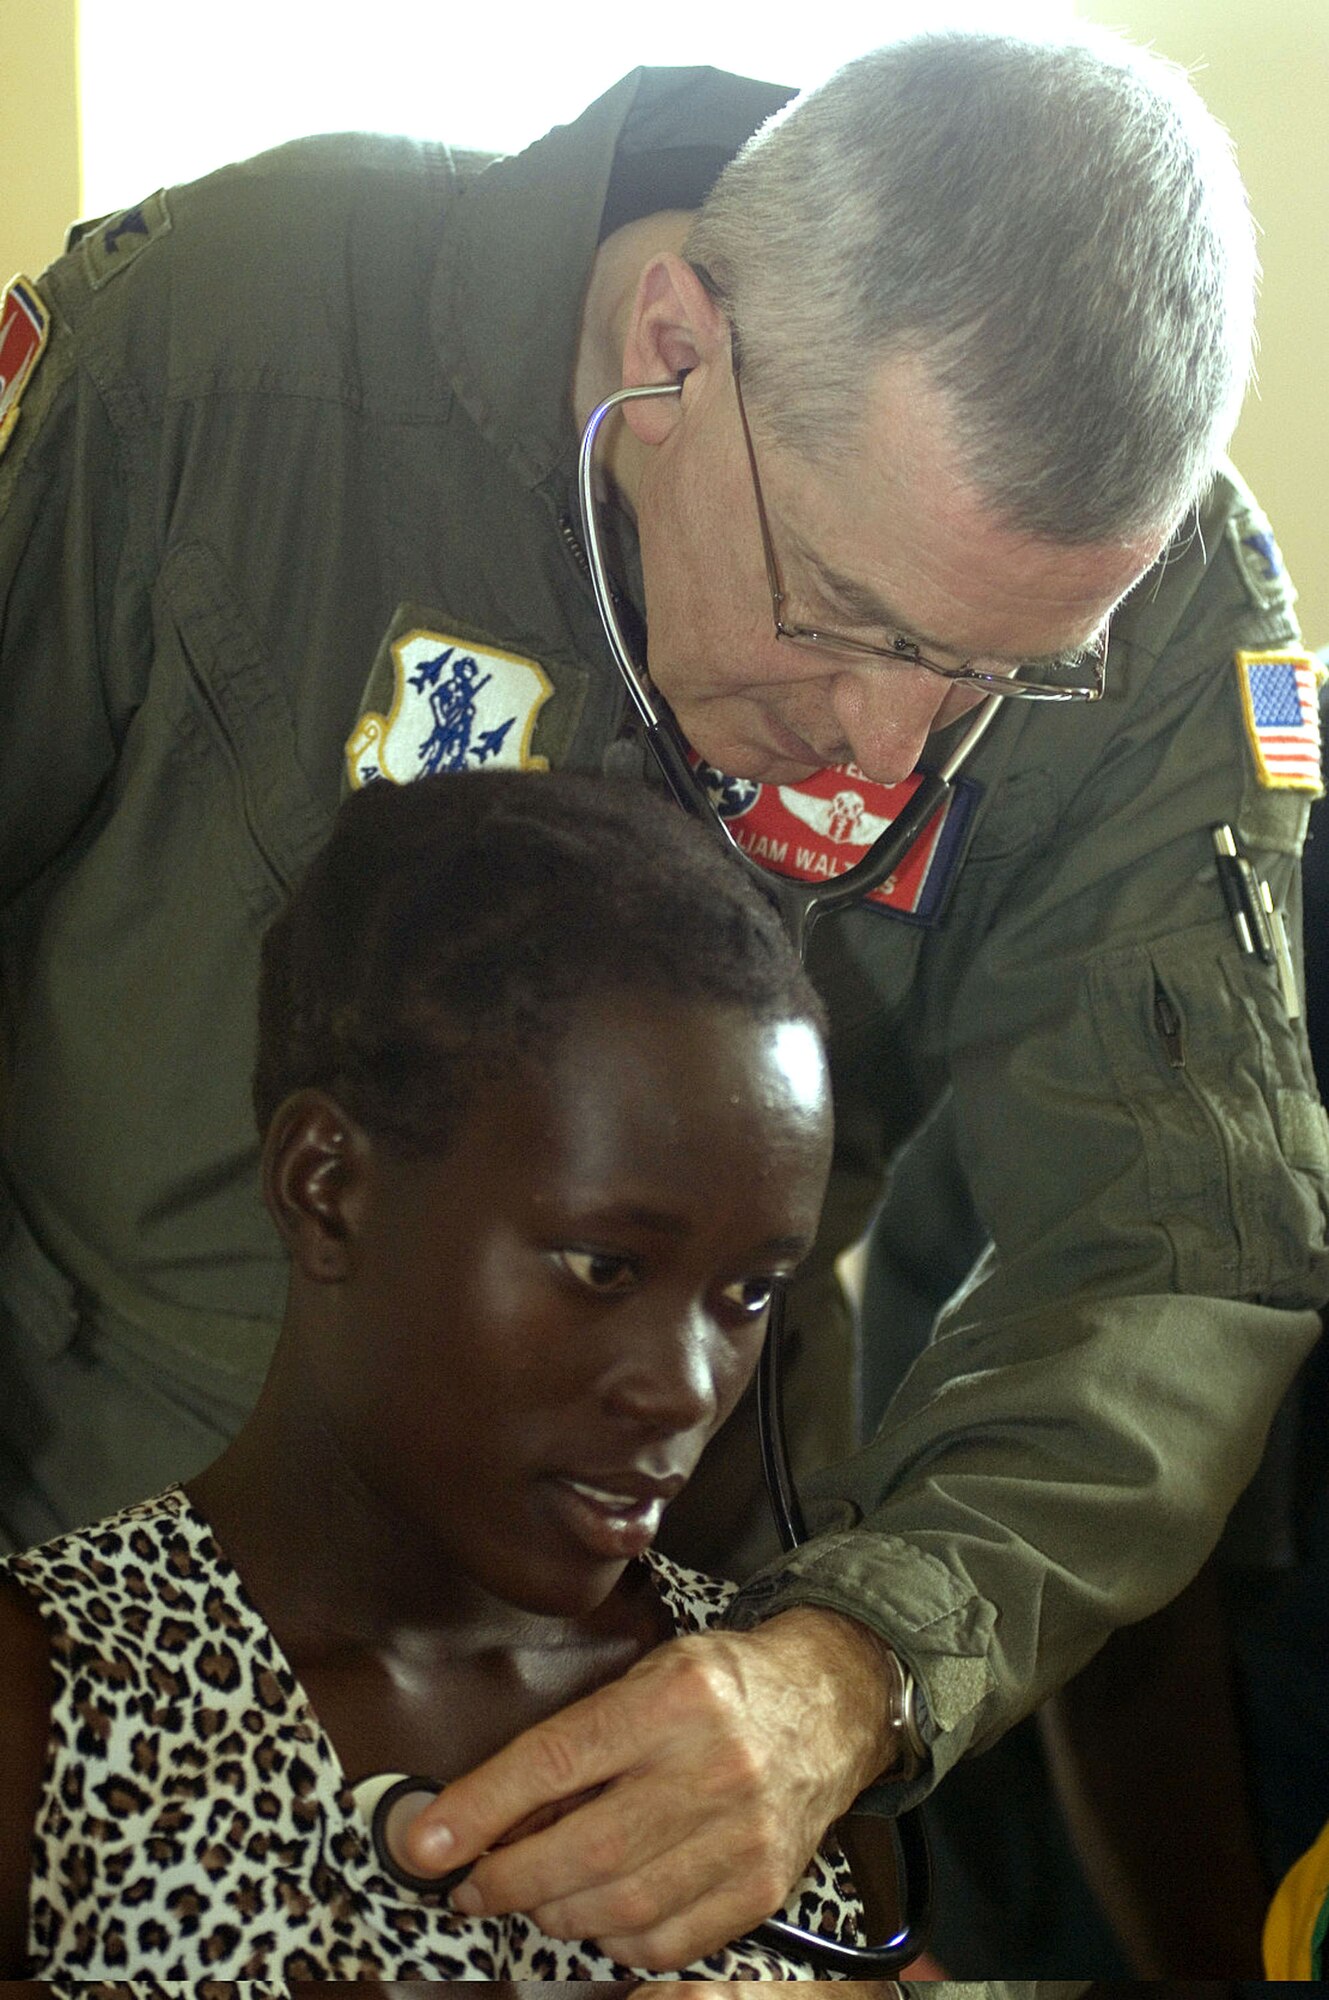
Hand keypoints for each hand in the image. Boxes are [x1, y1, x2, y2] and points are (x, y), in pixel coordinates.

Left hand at [398, 1606, 899, 1970]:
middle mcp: (713, 1769)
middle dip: (507, 1878)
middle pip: (584, 1849)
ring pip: (619, 1907)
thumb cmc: (724, 1684)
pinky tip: (598, 1914)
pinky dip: (615, 1941)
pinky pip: (667, 1943)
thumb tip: (490, 1806)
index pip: (557, 1760)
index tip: (425, 1842)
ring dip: (553, 1912)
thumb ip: (581, 1735)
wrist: (830, 1703)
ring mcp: (744, 1835)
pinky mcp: (762, 1887)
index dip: (481, 1807)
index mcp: (676, 1700)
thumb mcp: (651, 1673)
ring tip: (530, 1895)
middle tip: (471, 1883)